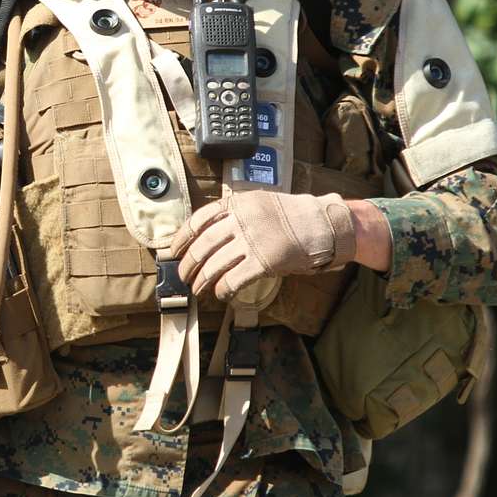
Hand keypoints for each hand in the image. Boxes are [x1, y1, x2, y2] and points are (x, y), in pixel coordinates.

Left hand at [168, 191, 357, 302]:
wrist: (323, 224)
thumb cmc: (292, 215)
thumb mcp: (259, 202)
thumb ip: (234, 214)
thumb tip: (206, 235)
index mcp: (238, 203)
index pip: (198, 220)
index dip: (182, 238)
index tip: (173, 251)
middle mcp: (242, 220)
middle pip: (203, 245)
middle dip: (189, 264)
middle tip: (184, 276)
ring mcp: (252, 241)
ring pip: (214, 264)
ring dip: (202, 281)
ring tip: (197, 289)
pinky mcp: (264, 262)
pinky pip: (234, 279)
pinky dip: (223, 290)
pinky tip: (221, 294)